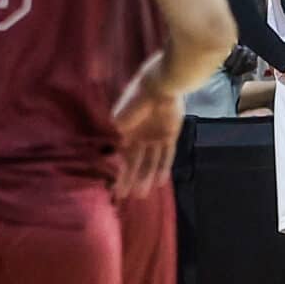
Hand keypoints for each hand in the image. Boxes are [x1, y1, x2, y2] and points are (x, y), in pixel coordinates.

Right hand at [112, 73, 182, 197]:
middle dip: (131, 179)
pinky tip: (160, 182)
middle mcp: (140, 136)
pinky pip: (167, 155)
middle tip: (128, 196)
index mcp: (126, 132)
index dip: (119, 172)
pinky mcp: (170, 136)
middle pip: (136, 162)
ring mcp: (155, 137)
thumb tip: (114, 155)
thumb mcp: (119, 120)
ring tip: (142, 193)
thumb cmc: (135, 101)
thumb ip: (118, 137)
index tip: (115, 188)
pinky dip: (163, 168)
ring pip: (151, 162)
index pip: (122, 157)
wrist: (159, 86)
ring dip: (146, 177)